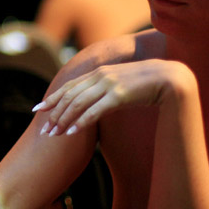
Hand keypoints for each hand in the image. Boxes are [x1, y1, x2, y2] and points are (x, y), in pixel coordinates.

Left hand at [32, 59, 194, 135]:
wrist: (170, 78)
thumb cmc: (146, 84)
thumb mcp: (120, 84)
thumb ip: (104, 90)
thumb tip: (92, 104)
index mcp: (98, 73)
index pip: (68, 86)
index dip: (52, 98)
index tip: (38, 110)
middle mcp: (100, 76)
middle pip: (69, 96)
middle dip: (54, 114)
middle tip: (44, 132)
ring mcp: (109, 84)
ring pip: (78, 103)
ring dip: (64, 120)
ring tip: (55, 135)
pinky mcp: (119, 94)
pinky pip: (95, 110)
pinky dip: (82, 121)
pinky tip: (72, 132)